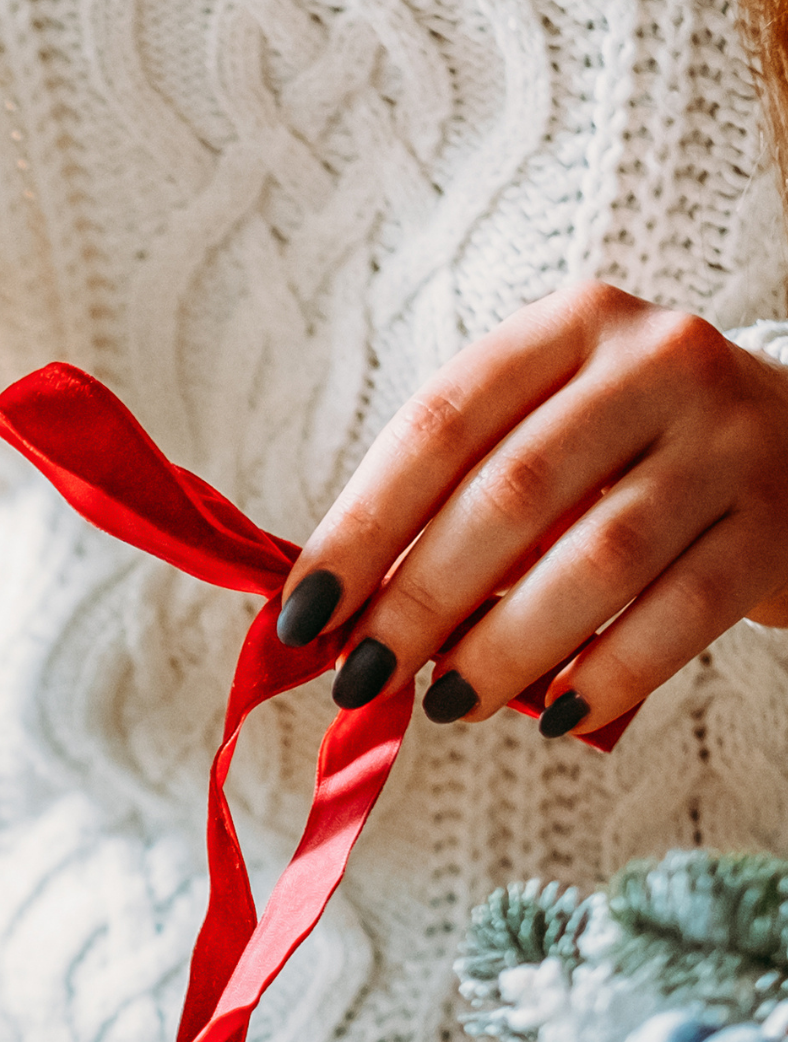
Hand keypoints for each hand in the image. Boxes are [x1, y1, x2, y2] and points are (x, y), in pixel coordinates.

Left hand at [278, 280, 787, 735]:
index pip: (440, 424)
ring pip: (597, 558)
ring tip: (446, 701)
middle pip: (511, 493)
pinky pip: (680, 613)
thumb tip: (332, 611)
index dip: (359, 526)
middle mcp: (657, 362)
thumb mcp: (542, 436)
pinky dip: (605, 675)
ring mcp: (729, 439)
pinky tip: (551, 714)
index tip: (301, 613)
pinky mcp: (776, 524)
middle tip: (363, 676)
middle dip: (420, 599)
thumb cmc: (627, 456)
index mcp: (571, 327)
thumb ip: (449, 499)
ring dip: (504, 646)